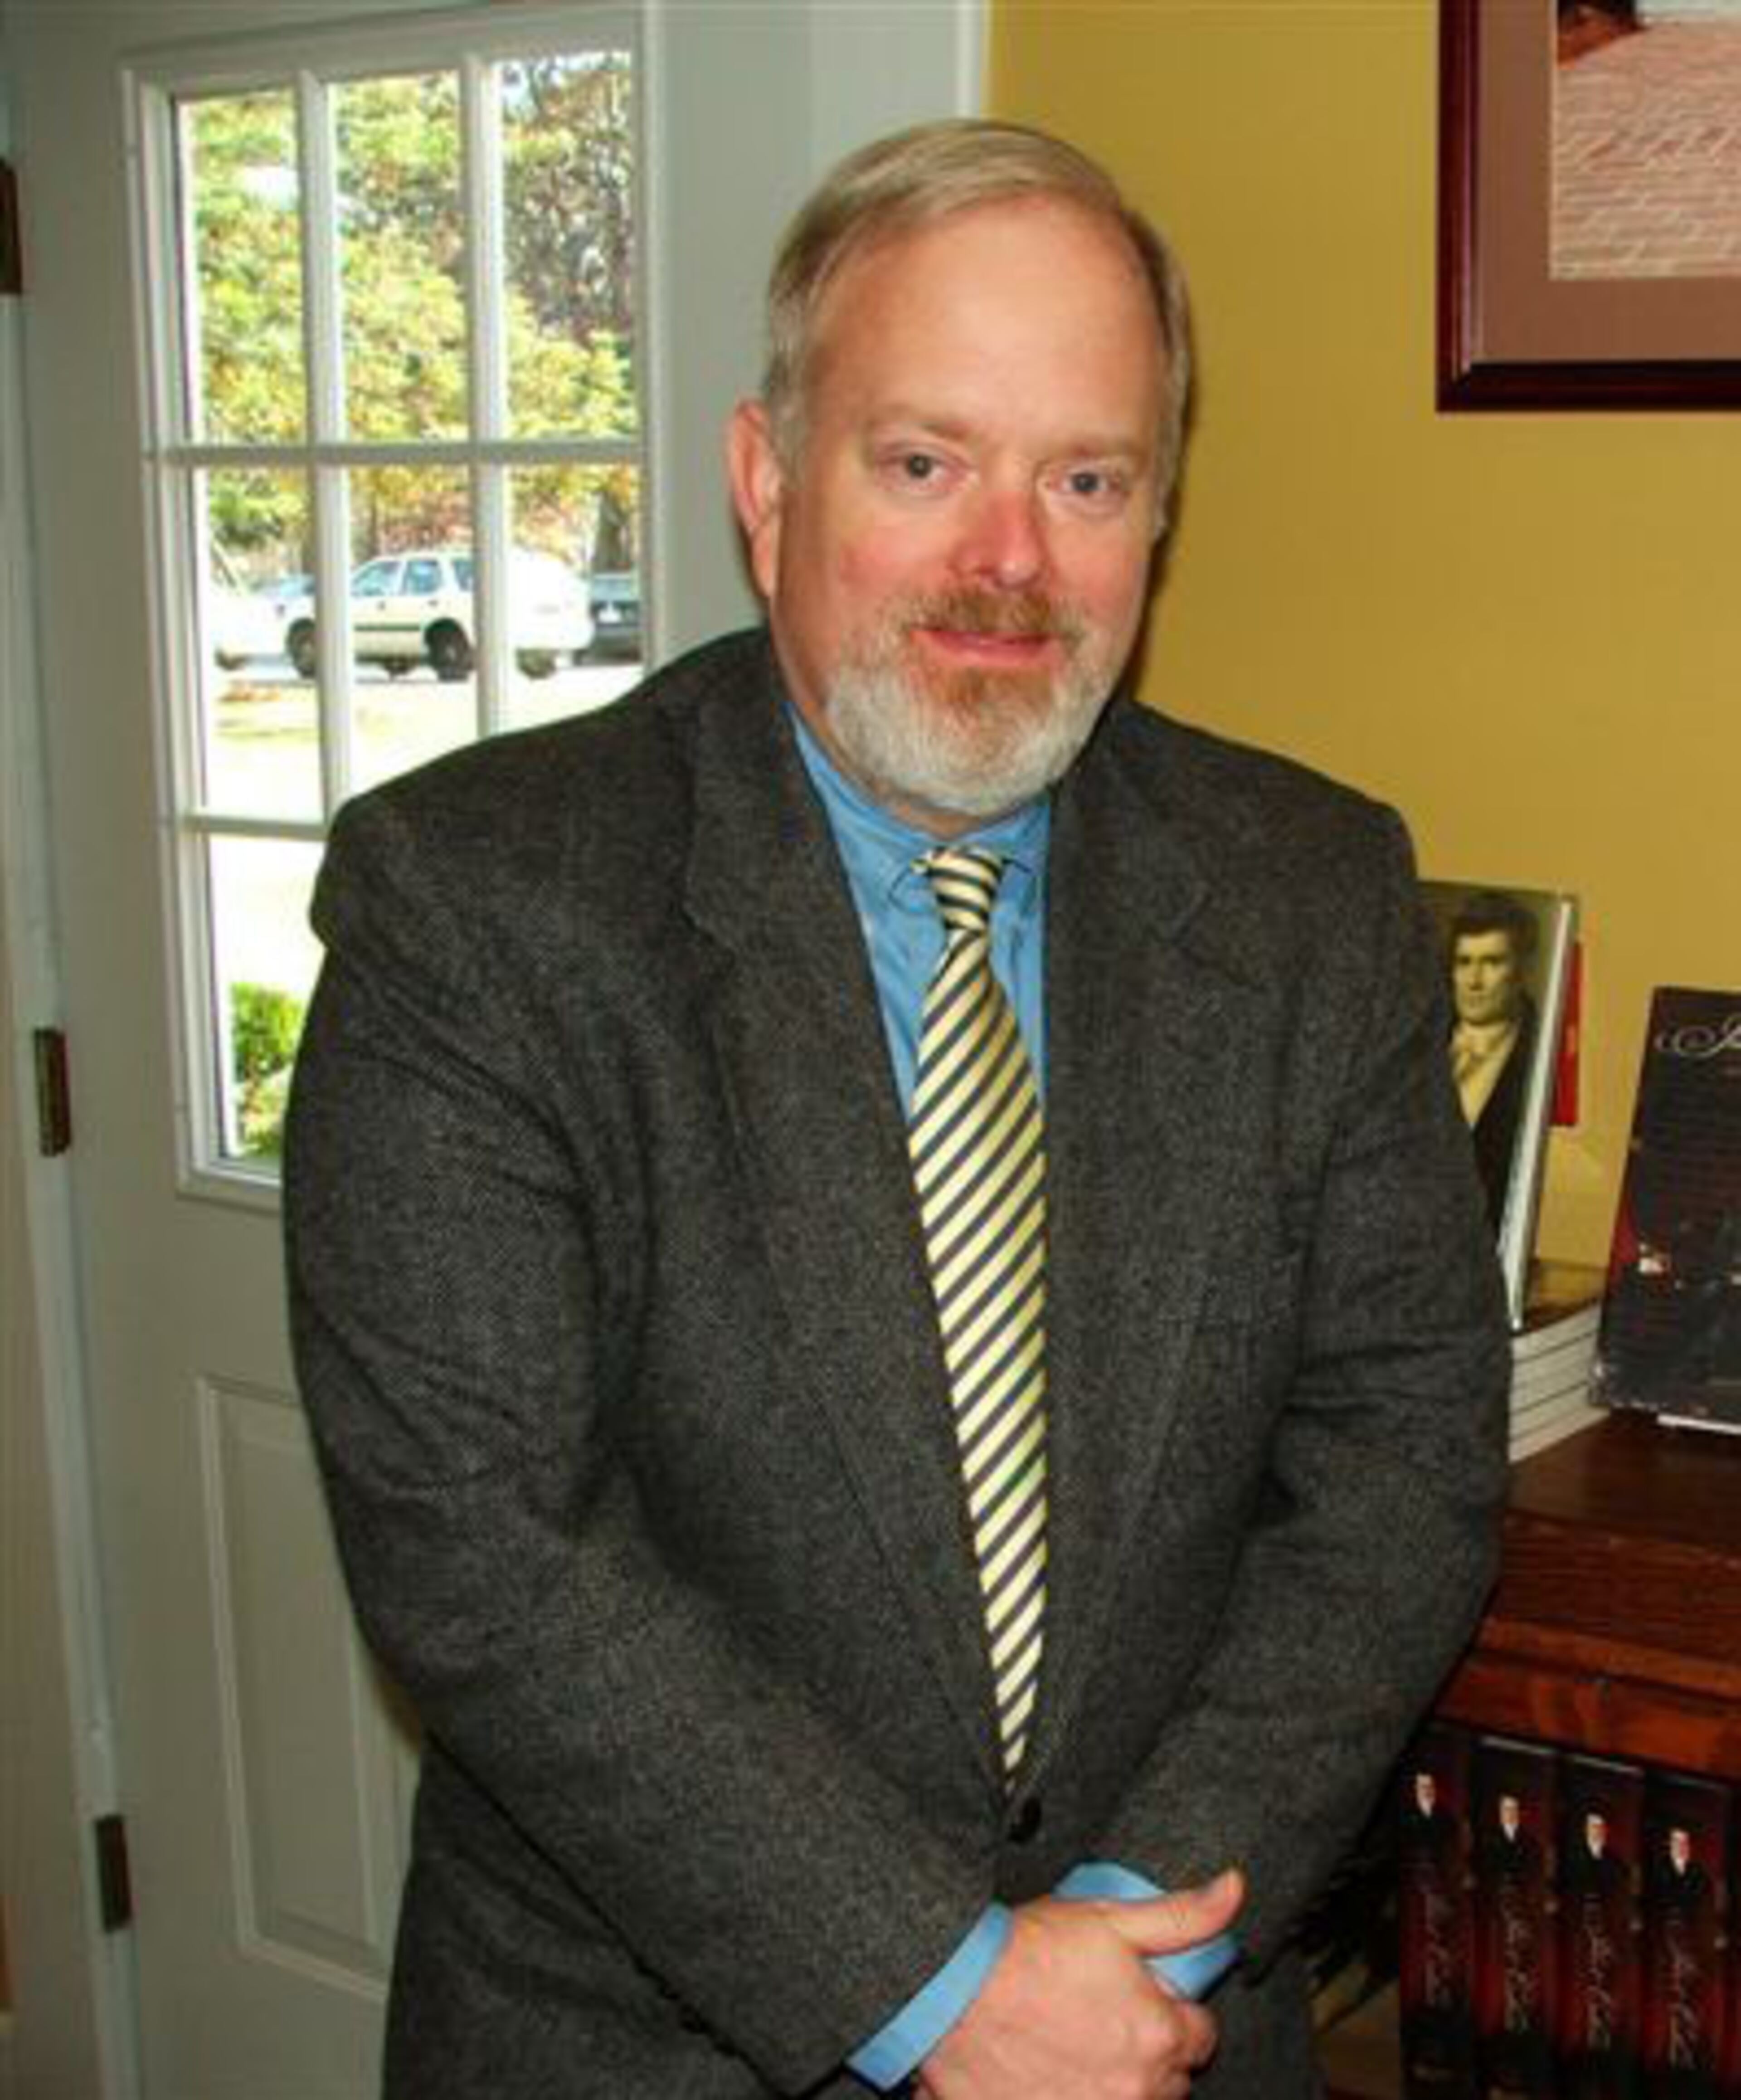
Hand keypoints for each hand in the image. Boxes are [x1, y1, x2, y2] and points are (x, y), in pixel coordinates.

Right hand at [916, 1869, 1243, 2099]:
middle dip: (1149, 2048)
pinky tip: (1057, 2070)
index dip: (1173, 2009)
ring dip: (1118, 2079)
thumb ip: (1182, 1915)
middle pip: (1170, 2077)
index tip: (1143, 1993)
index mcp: (1159, 2035)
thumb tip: (1234, 1889)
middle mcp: (1138, 2088)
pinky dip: (1082, 2095)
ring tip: (1078, 2041)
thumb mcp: (1112, 1919)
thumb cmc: (1030, 1951)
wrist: (955, 1992)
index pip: (1201, 2035)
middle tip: (1104, 2013)